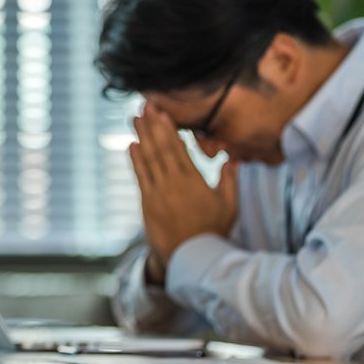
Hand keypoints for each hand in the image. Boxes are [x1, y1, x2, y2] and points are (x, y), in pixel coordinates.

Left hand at [129, 103, 238, 264]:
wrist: (190, 257)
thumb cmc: (212, 231)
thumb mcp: (229, 207)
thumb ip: (229, 182)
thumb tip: (232, 161)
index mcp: (194, 181)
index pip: (179, 149)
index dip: (169, 129)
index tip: (163, 113)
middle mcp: (174, 184)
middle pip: (161, 149)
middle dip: (152, 126)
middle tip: (145, 106)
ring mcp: (158, 193)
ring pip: (148, 159)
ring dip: (141, 137)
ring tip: (135, 118)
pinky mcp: (147, 203)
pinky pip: (140, 177)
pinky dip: (135, 160)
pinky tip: (131, 145)